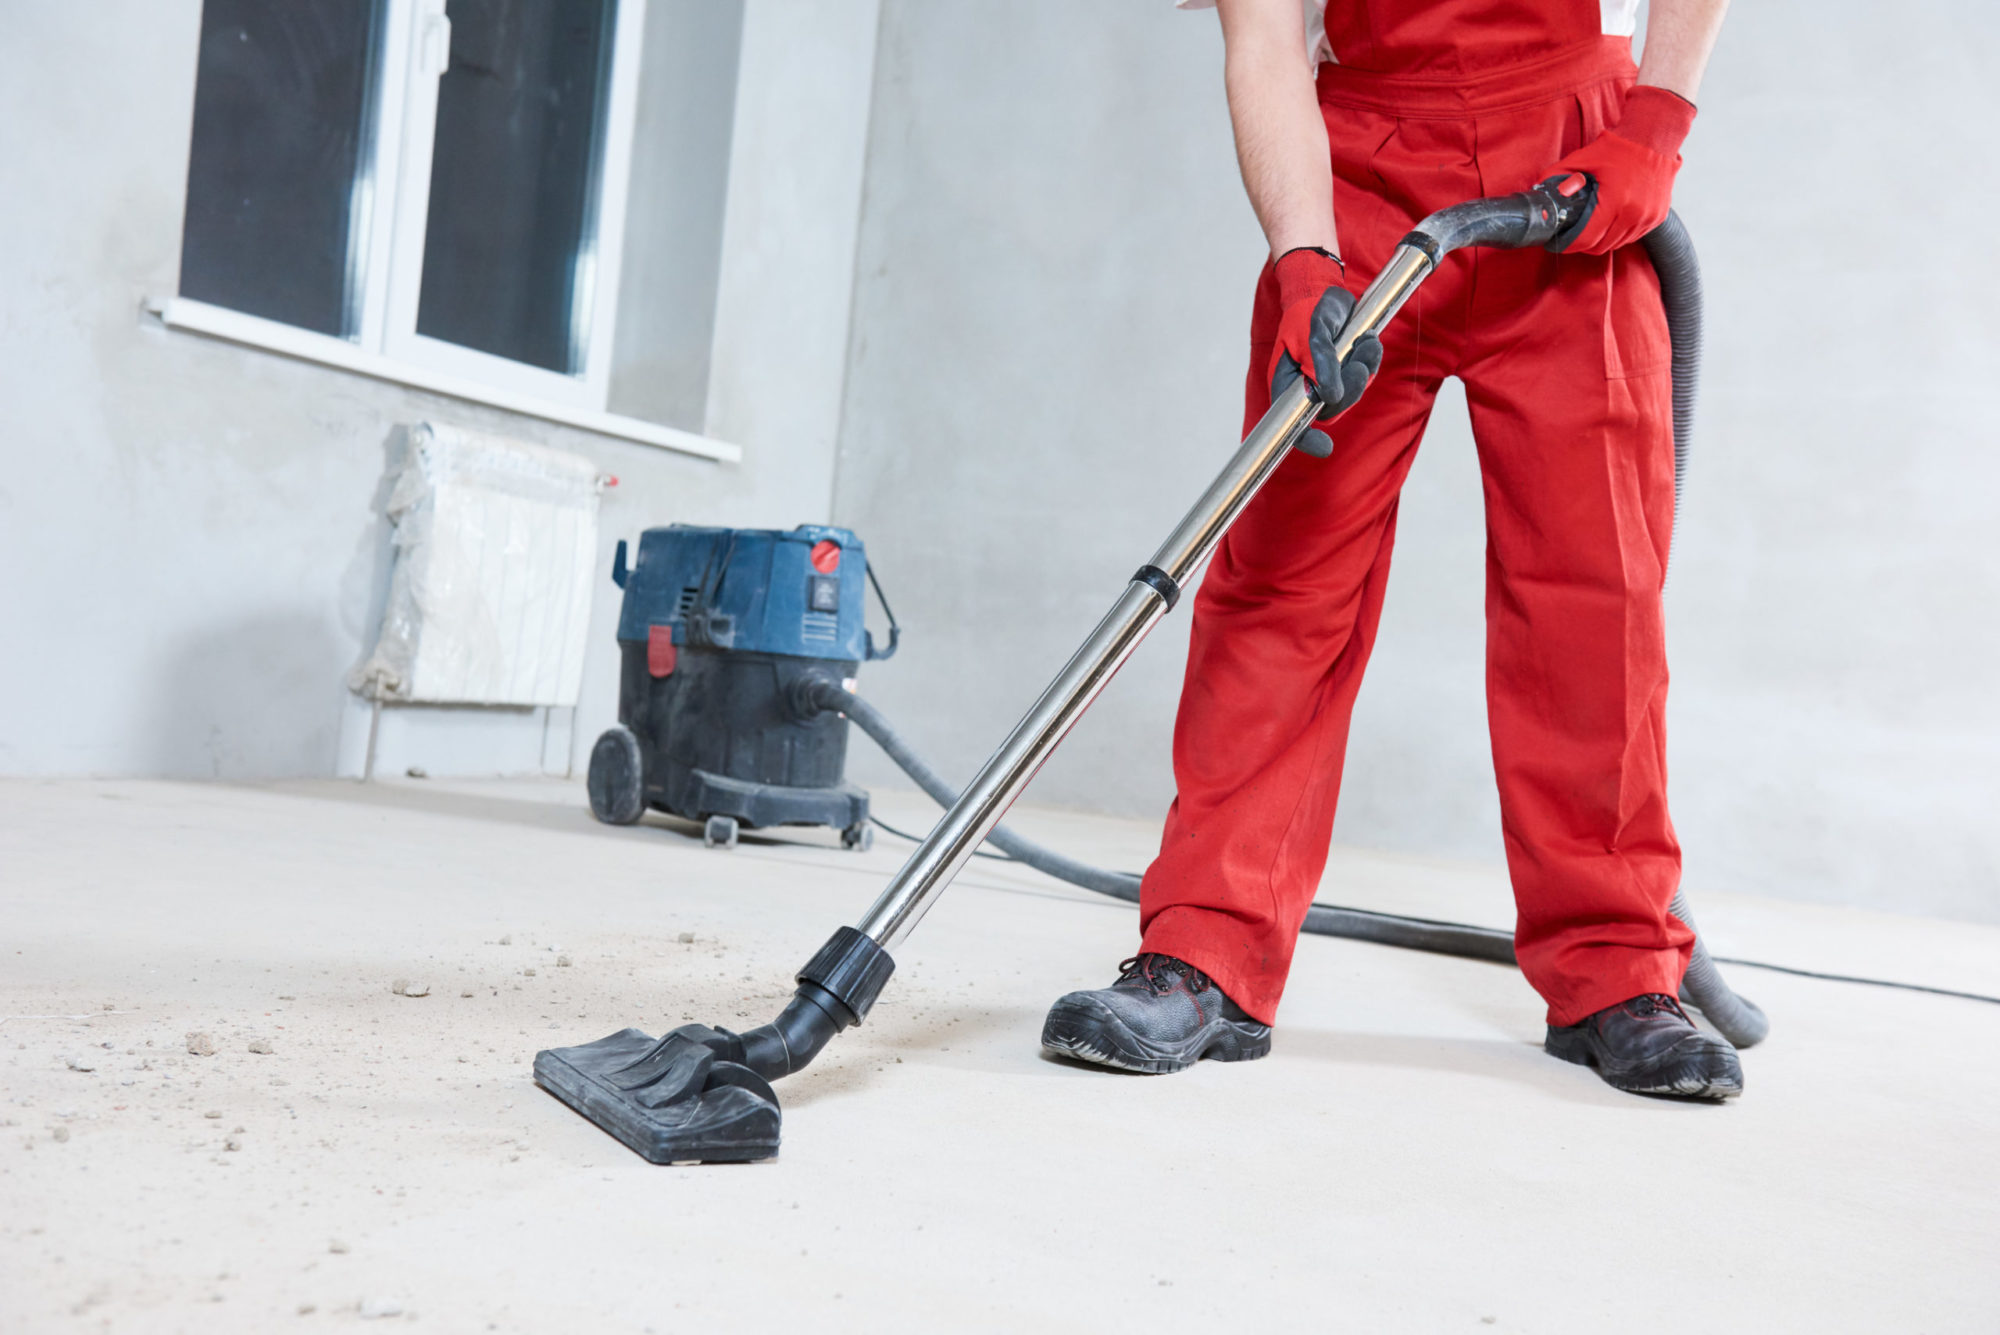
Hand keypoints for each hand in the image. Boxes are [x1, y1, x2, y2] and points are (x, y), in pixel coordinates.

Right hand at [1268, 248, 1382, 456]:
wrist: (1325, 289)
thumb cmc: (1309, 312)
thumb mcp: (1313, 335)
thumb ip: (1320, 366)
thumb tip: (1330, 397)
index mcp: (1288, 384)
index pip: (1292, 421)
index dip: (1305, 438)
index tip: (1324, 447)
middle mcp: (1307, 387)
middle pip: (1331, 409)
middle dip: (1350, 389)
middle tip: (1357, 364)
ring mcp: (1329, 379)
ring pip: (1352, 394)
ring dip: (1364, 369)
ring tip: (1365, 341)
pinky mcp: (1348, 369)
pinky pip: (1366, 377)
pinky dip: (1371, 360)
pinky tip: (1368, 341)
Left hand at [1543, 85, 1697, 254]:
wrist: (1654, 138)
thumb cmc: (1620, 148)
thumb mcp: (1583, 159)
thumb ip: (1558, 176)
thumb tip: (1539, 191)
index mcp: (1615, 202)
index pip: (1587, 240)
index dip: (1569, 244)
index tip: (1559, 242)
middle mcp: (1635, 214)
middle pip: (1601, 246)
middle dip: (1584, 244)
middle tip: (1573, 235)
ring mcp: (1649, 217)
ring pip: (1618, 243)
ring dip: (1602, 240)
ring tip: (1592, 227)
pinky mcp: (1658, 217)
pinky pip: (1633, 236)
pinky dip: (1619, 234)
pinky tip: (1611, 222)